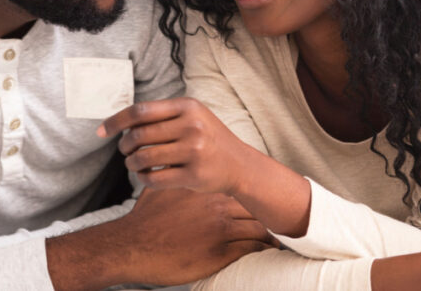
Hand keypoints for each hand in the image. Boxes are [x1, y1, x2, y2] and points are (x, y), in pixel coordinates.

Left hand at [97, 97, 255, 195]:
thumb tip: (121, 123)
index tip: (101, 131)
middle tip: (124, 152)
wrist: (239, 164)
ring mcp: (194, 151)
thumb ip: (161, 116)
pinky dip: (143, 179)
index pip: (140, 111)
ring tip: (134, 164)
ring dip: (131, 164)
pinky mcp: (194, 175)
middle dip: (124, 146)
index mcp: (188, 107)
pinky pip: (154, 179)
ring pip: (144, 159)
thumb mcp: (192, 117)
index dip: (116, 121)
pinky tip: (145, 176)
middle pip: (138, 136)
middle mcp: (192, 126)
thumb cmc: (208, 138)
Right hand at [121, 188, 276, 284]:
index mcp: (205, 191)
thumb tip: (171, 168)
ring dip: (273, 235)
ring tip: (286, 240)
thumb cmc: (144, 221)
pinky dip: (264, 250)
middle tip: (288, 218)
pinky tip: (272, 252)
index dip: (255, 195)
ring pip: (259, 228)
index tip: (266, 198)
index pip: (240, 189)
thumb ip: (173, 179)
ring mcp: (220, 229)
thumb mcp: (160, 191)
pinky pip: (252, 249)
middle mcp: (216, 206)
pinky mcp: (220, 252)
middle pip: (255, 207)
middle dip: (270, 213)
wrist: (132, 246)